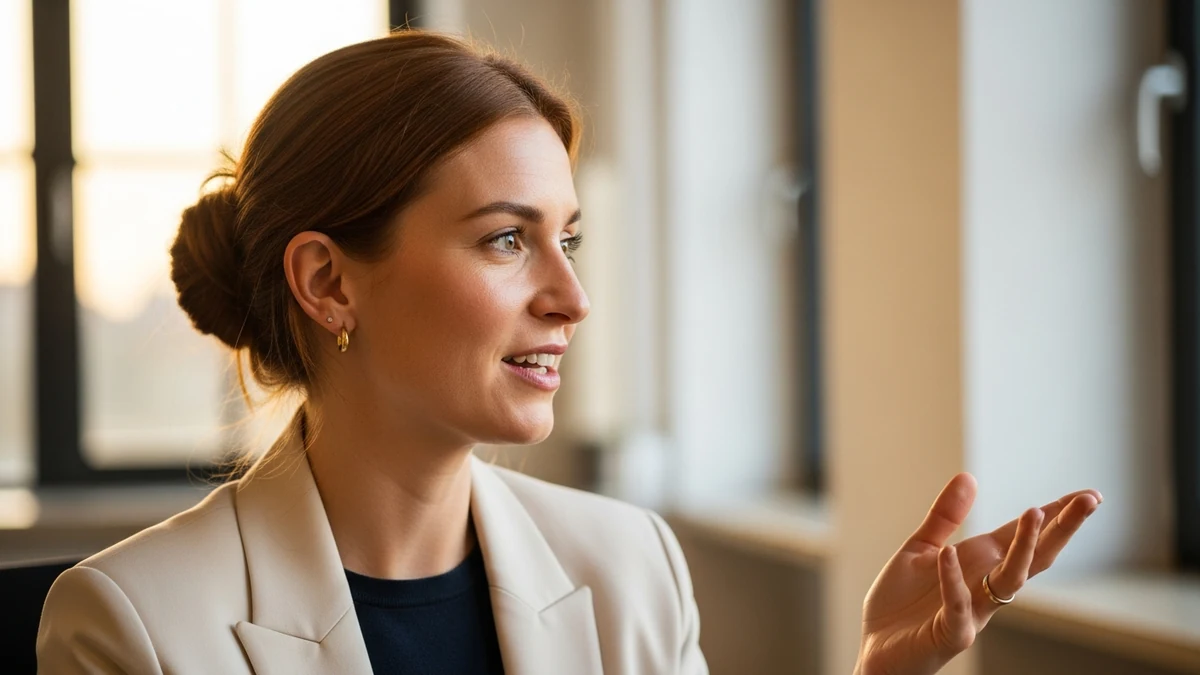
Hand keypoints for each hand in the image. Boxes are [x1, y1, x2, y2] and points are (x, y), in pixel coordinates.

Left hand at [853, 474, 1100, 674]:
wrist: (876, 650)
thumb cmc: (901, 604)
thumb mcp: (921, 548)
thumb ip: (945, 516)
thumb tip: (969, 476)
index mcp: (980, 564)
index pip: (1024, 536)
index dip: (1054, 516)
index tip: (1089, 495)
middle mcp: (985, 586)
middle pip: (1034, 556)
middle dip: (1061, 528)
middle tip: (1090, 501)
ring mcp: (973, 611)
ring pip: (1010, 581)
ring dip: (1023, 548)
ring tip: (1034, 512)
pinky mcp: (951, 634)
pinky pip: (958, 606)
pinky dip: (954, 581)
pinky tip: (948, 554)